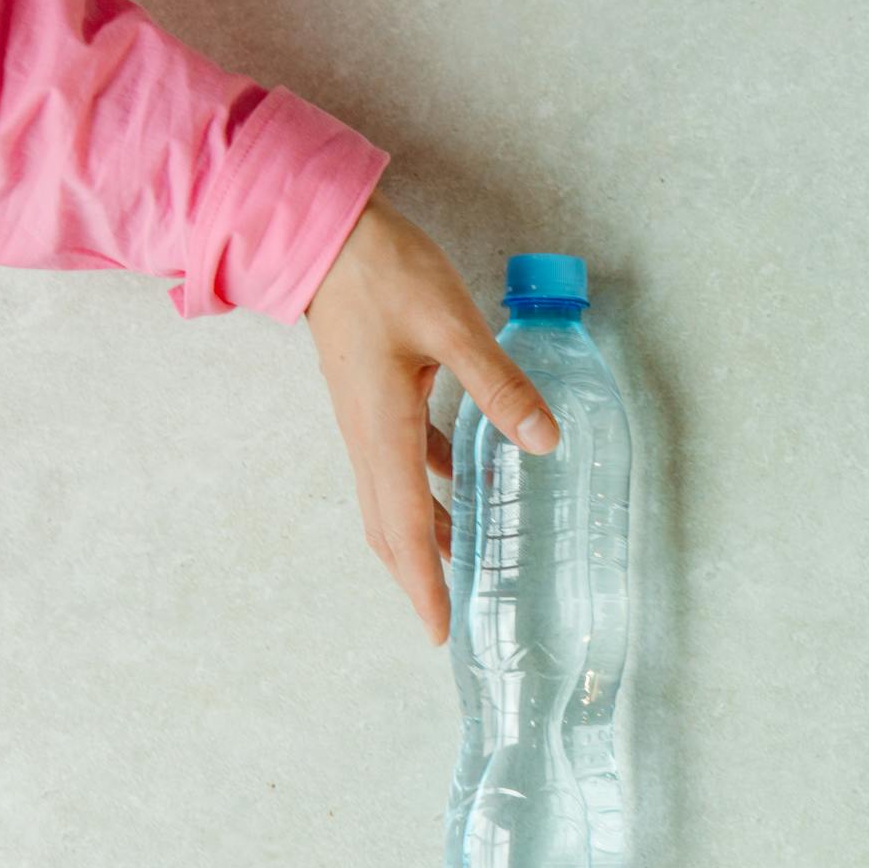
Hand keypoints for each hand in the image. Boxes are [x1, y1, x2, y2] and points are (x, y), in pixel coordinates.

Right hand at [307, 192, 558, 643]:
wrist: (324, 235)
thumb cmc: (384, 275)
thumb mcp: (452, 327)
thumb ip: (498, 385)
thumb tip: (544, 441)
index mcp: (383, 432)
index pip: (406, 529)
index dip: (424, 585)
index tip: (441, 632)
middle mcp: (368, 439)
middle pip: (391, 529)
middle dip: (420, 579)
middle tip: (454, 620)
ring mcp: (367, 421)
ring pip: (395, 500)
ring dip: (428, 538)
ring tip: (470, 565)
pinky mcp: (374, 401)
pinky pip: (403, 464)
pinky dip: (431, 489)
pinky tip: (467, 486)